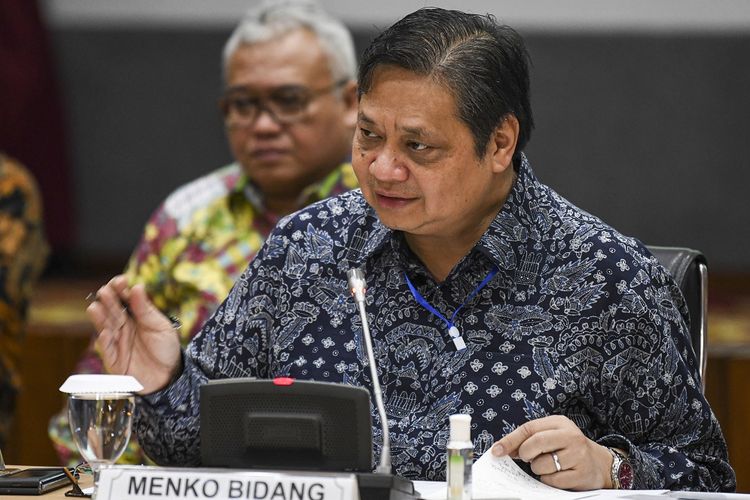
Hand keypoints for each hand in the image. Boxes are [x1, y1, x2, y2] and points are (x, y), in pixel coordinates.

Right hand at [86, 275, 181, 393]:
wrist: (169, 377)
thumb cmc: (166, 349)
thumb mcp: (161, 327)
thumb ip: (146, 310)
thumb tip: (137, 287)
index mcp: (136, 316)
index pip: (124, 299)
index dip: (120, 289)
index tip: (121, 280)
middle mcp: (123, 326)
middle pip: (112, 310)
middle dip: (108, 300)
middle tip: (106, 290)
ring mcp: (117, 342)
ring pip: (105, 327)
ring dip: (99, 317)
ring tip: (96, 307)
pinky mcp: (113, 359)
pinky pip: (106, 350)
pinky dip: (104, 341)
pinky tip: (104, 333)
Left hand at [491, 415, 613, 490]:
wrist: (599, 463)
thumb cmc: (568, 448)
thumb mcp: (552, 436)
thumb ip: (529, 439)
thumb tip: (502, 449)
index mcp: (560, 423)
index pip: (529, 428)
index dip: (510, 440)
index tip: (496, 451)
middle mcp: (571, 436)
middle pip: (535, 443)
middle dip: (525, 453)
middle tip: (527, 458)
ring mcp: (578, 455)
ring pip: (542, 465)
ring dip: (538, 469)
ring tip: (548, 465)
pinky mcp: (582, 474)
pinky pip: (553, 481)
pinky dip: (549, 480)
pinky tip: (558, 474)